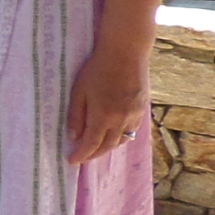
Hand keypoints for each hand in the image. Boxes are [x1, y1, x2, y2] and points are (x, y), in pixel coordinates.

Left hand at [67, 39, 151, 165]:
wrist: (126, 52)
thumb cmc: (97, 69)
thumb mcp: (79, 91)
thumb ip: (76, 116)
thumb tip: (73, 137)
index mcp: (103, 117)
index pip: (91, 144)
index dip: (81, 155)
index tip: (72, 161)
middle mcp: (121, 120)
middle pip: (107, 146)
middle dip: (94, 154)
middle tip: (83, 157)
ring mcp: (134, 115)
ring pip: (122, 140)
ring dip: (109, 147)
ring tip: (97, 148)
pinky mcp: (142, 108)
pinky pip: (132, 130)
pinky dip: (122, 137)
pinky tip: (115, 134)